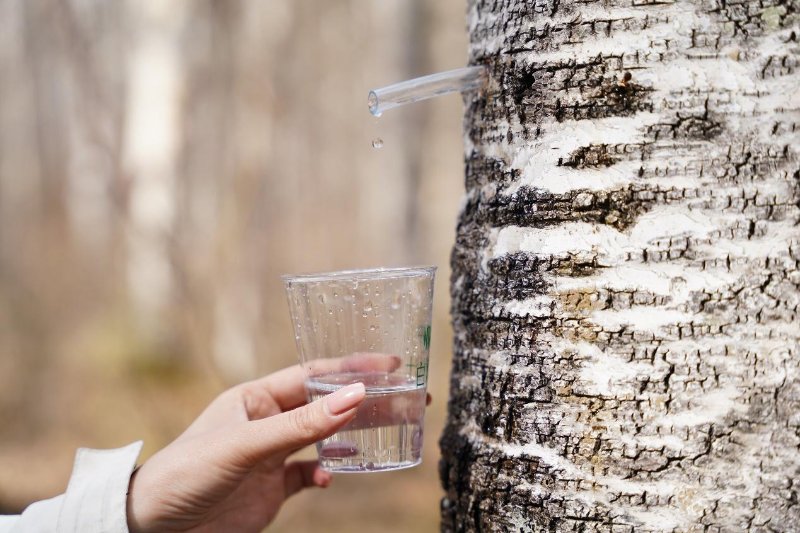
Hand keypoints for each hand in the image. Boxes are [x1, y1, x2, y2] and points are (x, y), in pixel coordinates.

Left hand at [126, 361, 367, 532]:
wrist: (154, 527)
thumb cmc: (187, 473)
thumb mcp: (245, 444)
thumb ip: (301, 425)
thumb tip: (354, 397)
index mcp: (256, 398)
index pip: (313, 375)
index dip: (352, 367)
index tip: (391, 364)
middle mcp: (267, 422)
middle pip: (325, 404)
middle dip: (364, 401)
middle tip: (407, 397)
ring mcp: (271, 456)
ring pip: (323, 437)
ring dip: (353, 434)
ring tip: (391, 431)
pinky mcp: (272, 488)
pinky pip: (309, 473)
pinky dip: (326, 473)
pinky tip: (331, 477)